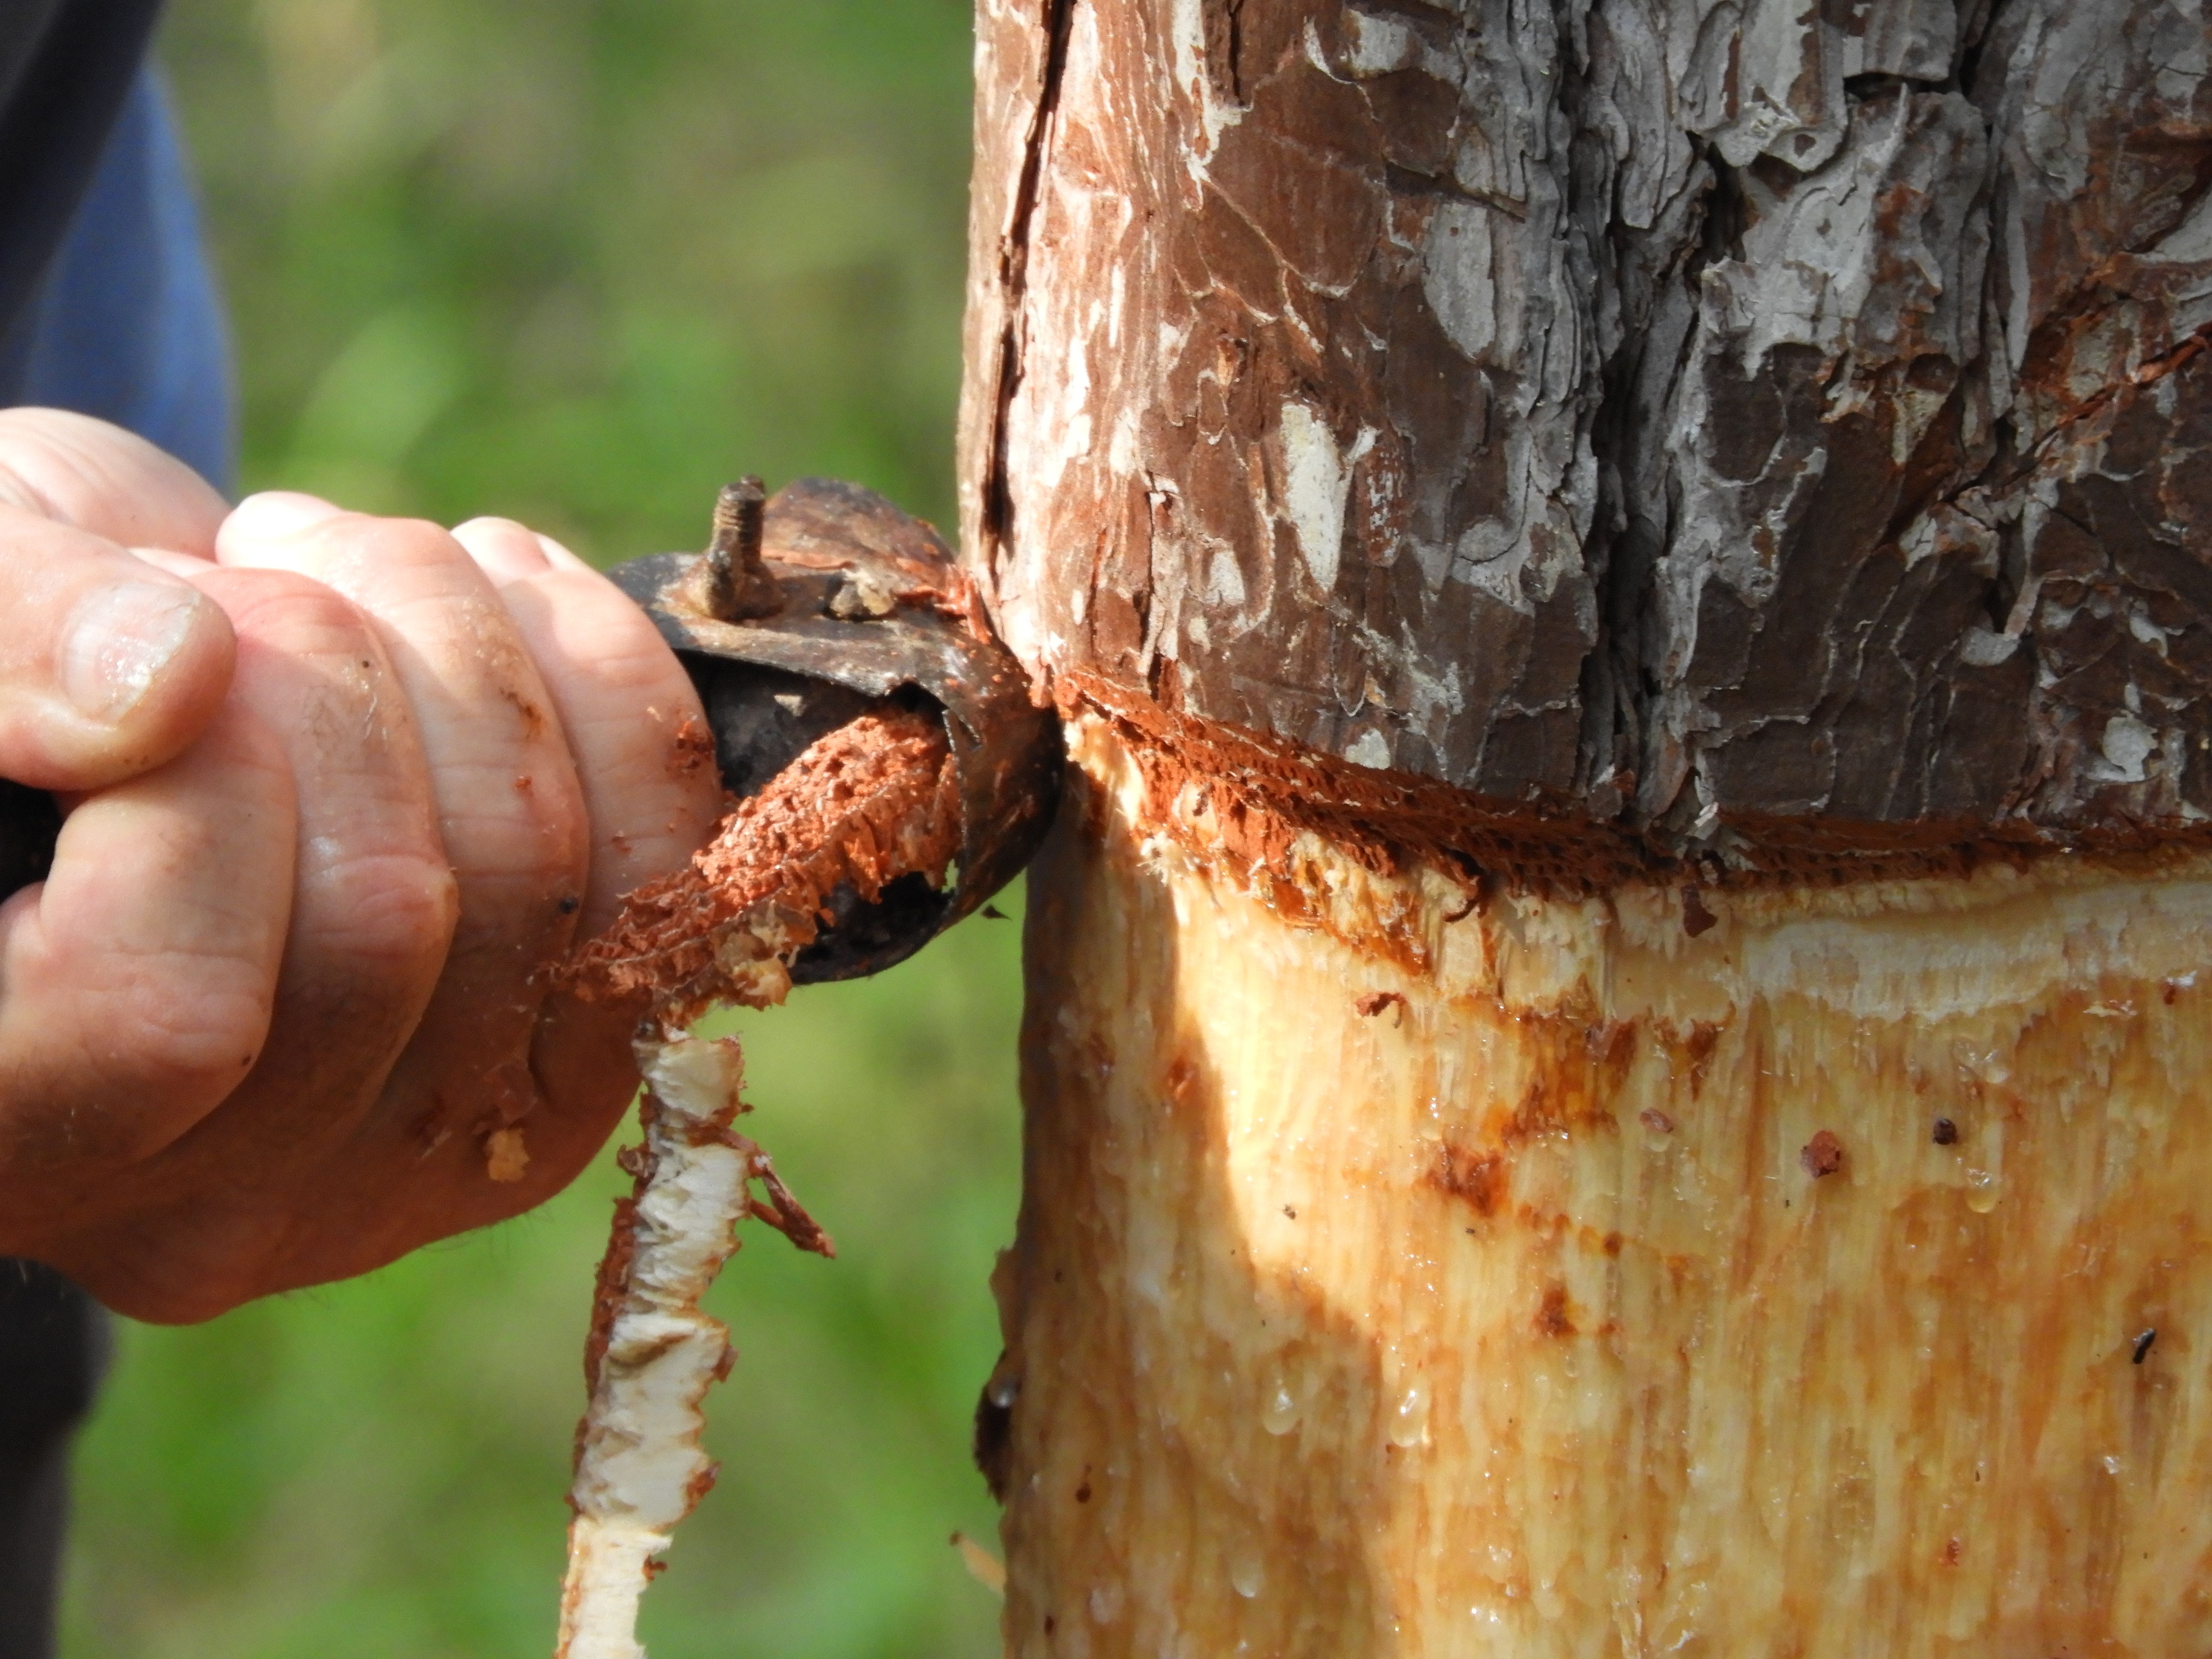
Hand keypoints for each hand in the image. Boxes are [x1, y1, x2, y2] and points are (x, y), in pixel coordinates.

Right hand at [0, 410, 722, 1319]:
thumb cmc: (12, 669)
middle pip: (384, 926)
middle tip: (259, 566)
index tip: (172, 637)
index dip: (206, 781)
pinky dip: (614, 689)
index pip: (163, 1013)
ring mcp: (401, 1178)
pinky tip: (510, 587)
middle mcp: (204, 1210)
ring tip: (353, 564)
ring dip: (472, 652)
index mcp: (5, 1129)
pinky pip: (664, 881)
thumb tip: (173, 681)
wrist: (126, 715)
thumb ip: (5, 644)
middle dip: (342, 668)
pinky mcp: (552, 1096)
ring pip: (543, 893)